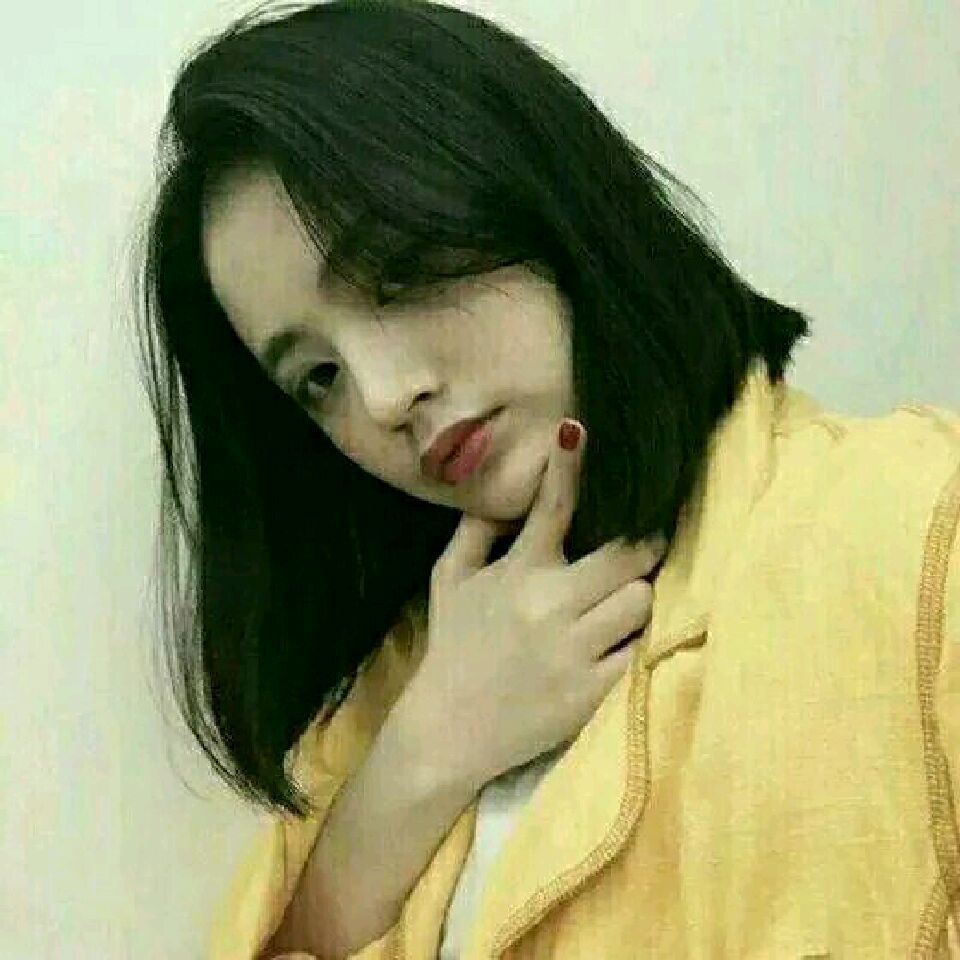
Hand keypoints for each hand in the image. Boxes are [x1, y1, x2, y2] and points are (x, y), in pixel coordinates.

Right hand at [410, 419, 666, 786]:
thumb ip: (474, 531)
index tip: (580, 430)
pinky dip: (636, 642)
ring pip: (641, 600)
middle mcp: (549, 604)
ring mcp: (574, 650)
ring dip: (639, 596)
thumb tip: (499, 487)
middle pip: (628, 556)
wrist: (447, 730)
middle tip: (640, 550)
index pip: (551, 507)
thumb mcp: (449, 581)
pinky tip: (622, 641)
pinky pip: (638, 652)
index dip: (568, 465)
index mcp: (517, 572)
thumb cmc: (453, 648)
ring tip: (626, 601)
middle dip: (641, 548)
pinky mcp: (591, 692)